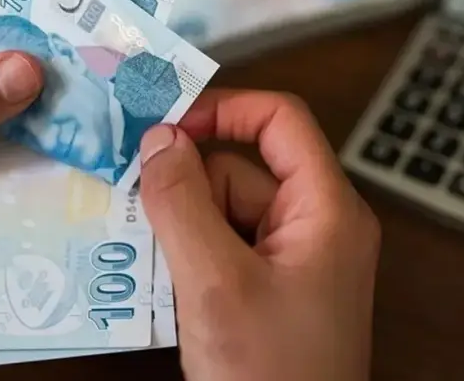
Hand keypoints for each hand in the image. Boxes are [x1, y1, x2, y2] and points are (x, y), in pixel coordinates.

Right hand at [139, 90, 380, 380]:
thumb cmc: (273, 376)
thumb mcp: (217, 285)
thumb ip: (183, 205)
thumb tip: (158, 140)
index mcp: (327, 209)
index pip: (281, 121)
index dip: (224, 109)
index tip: (165, 123)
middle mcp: (315, 225)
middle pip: (240, 171)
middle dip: (186, 191)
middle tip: (136, 215)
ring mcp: (293, 260)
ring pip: (223, 212)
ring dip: (181, 232)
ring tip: (158, 272)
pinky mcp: (271, 289)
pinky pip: (223, 249)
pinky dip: (189, 260)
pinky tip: (167, 291)